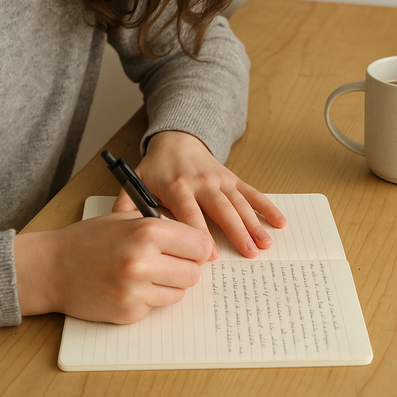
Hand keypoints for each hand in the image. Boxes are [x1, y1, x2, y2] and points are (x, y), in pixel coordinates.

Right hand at [14, 211, 213, 323]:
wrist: (52, 267)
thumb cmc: (89, 239)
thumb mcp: (127, 218)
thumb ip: (163, 227)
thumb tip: (199, 241)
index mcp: (147, 232)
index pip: (200, 245)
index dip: (199, 247)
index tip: (193, 248)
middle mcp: (143, 262)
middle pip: (194, 273)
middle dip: (187, 267)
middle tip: (171, 261)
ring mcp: (135, 291)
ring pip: (180, 292)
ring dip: (170, 284)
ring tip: (148, 272)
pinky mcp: (128, 313)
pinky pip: (157, 306)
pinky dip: (151, 297)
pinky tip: (131, 286)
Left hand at [112, 131, 286, 258]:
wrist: (176, 140)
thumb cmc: (155, 168)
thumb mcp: (135, 183)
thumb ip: (125, 207)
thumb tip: (116, 232)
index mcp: (176, 185)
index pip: (189, 211)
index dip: (199, 233)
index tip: (208, 256)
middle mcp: (201, 181)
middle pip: (221, 208)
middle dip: (236, 231)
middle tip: (249, 253)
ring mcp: (220, 179)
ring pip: (239, 203)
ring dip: (254, 223)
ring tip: (265, 244)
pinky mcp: (232, 179)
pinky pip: (252, 193)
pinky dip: (267, 206)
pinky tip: (279, 222)